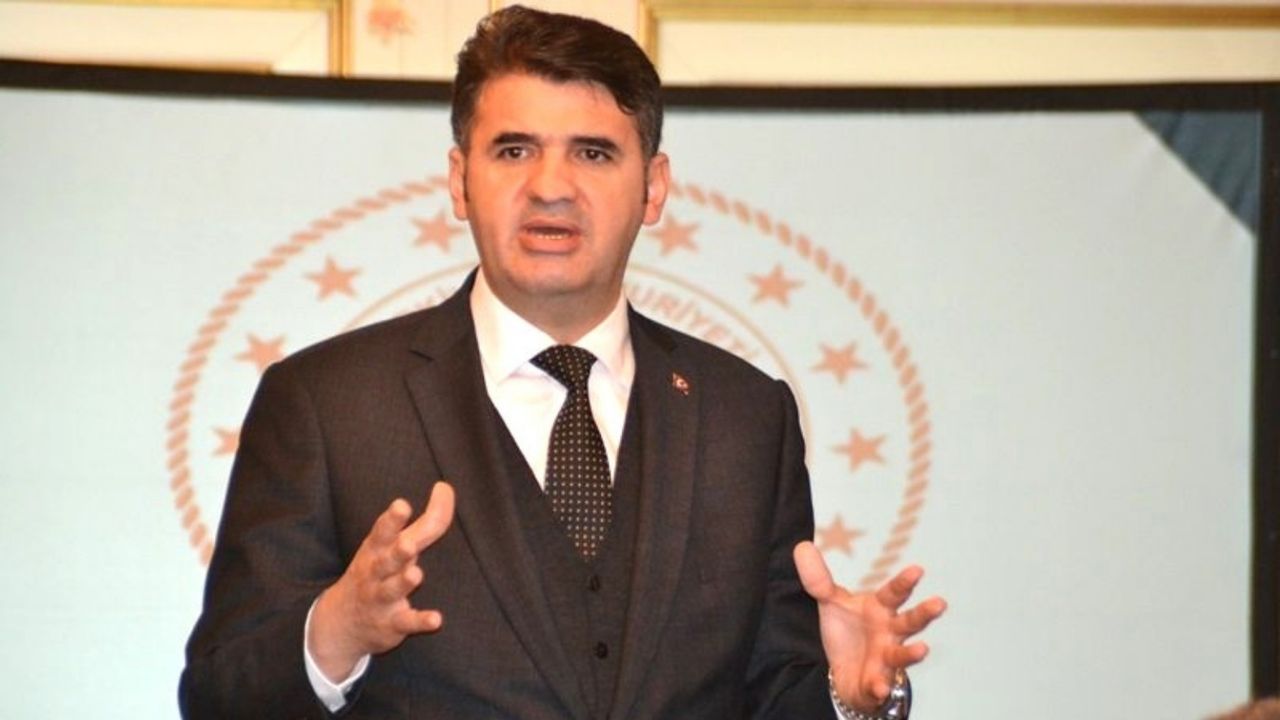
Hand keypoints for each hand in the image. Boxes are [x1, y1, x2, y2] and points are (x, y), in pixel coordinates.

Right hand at [309, 481, 455, 680]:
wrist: (340, 624)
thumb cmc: (376, 572)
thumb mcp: (392, 545)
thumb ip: (425, 520)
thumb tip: (446, 487)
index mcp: (376, 549)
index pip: (382, 532)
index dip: (392, 519)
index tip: (401, 505)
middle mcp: (376, 572)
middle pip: (387, 560)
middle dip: (397, 552)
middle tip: (408, 544)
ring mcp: (382, 599)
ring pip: (392, 590)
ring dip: (404, 583)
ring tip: (417, 575)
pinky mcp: (392, 624)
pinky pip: (406, 623)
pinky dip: (420, 622)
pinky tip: (436, 619)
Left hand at [793, 541, 945, 713]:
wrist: (845, 671)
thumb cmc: (848, 630)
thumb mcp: (830, 602)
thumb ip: (818, 579)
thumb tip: (802, 546)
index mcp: (880, 609)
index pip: (894, 592)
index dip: (905, 581)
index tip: (918, 569)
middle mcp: (890, 632)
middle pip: (910, 621)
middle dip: (924, 613)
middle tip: (939, 603)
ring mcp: (887, 657)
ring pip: (903, 655)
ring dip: (913, 653)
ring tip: (922, 649)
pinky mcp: (878, 680)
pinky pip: (881, 684)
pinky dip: (881, 686)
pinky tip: (881, 687)